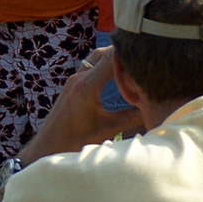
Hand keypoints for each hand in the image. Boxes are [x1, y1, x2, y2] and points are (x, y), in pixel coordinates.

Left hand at [20, 47, 141, 163]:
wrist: (47, 148)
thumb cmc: (75, 142)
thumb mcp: (107, 130)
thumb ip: (131, 117)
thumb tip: (155, 107)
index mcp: (87, 86)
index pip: (112, 59)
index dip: (130, 55)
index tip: (148, 55)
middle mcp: (79, 77)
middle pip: (105, 53)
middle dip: (124, 53)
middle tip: (144, 57)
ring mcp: (74, 79)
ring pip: (97, 57)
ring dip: (114, 57)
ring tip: (133, 62)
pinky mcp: (72, 84)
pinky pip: (91, 65)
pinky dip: (105, 64)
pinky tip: (117, 72)